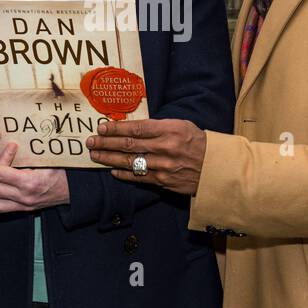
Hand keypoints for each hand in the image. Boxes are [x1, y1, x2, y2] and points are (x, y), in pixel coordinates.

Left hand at [0, 154, 69, 214]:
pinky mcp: (22, 210)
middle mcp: (25, 196)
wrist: (74, 191)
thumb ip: (31, 151)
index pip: (2, 174)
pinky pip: (1, 210)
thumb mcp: (49, 157)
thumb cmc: (64, 169)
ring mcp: (23, 205)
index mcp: (31, 181)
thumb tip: (15, 134)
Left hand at [85, 118, 206, 195]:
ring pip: (130, 162)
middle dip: (106, 143)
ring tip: (95, 155)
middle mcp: (164, 148)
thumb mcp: (181, 125)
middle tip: (91, 142)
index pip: (136, 128)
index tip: (102, 128)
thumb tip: (132, 127)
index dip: (116, 128)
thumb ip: (158, 126)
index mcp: (169, 129)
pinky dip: (123, 174)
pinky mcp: (164, 182)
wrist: (217, 167)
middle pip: (128, 145)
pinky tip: (112, 170)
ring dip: (109, 158)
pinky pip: (139, 177)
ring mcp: (163, 166)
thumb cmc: (198, 142)